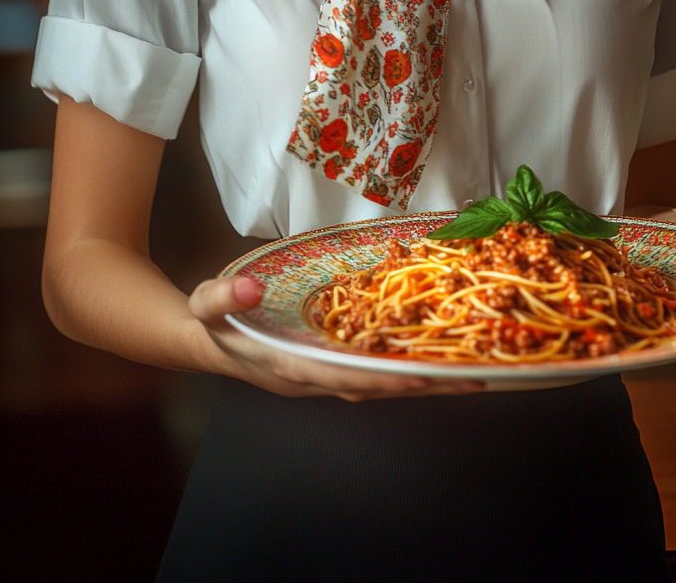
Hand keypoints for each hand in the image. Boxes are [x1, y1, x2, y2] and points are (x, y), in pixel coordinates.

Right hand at [189, 275, 484, 400]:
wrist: (204, 341)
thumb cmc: (210, 322)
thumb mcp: (205, 304)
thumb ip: (222, 297)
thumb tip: (249, 288)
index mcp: (287, 365)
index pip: (341, 376)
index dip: (381, 377)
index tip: (421, 376)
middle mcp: (312, 377)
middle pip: (375, 387)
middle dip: (421, 384)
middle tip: (472, 378)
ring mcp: (323, 375)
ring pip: (380, 383)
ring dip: (421, 381)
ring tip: (468, 374)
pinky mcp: (330, 366)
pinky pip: (374, 371)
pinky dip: (404, 368)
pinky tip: (432, 359)